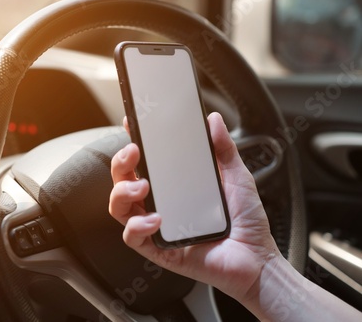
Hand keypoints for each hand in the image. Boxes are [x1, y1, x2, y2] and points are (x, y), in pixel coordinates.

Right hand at [109, 112, 278, 301]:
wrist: (257, 258)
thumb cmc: (245, 220)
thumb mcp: (236, 177)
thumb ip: (224, 149)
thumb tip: (213, 120)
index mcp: (173, 186)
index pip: (144, 163)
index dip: (132, 143)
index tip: (132, 124)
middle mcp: (160, 204)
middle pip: (123, 181)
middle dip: (120, 164)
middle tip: (133, 153)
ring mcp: (157, 227)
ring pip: (120, 208)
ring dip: (122, 193)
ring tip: (142, 187)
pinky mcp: (159, 249)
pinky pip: (133, 237)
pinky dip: (138, 226)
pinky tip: (156, 220)